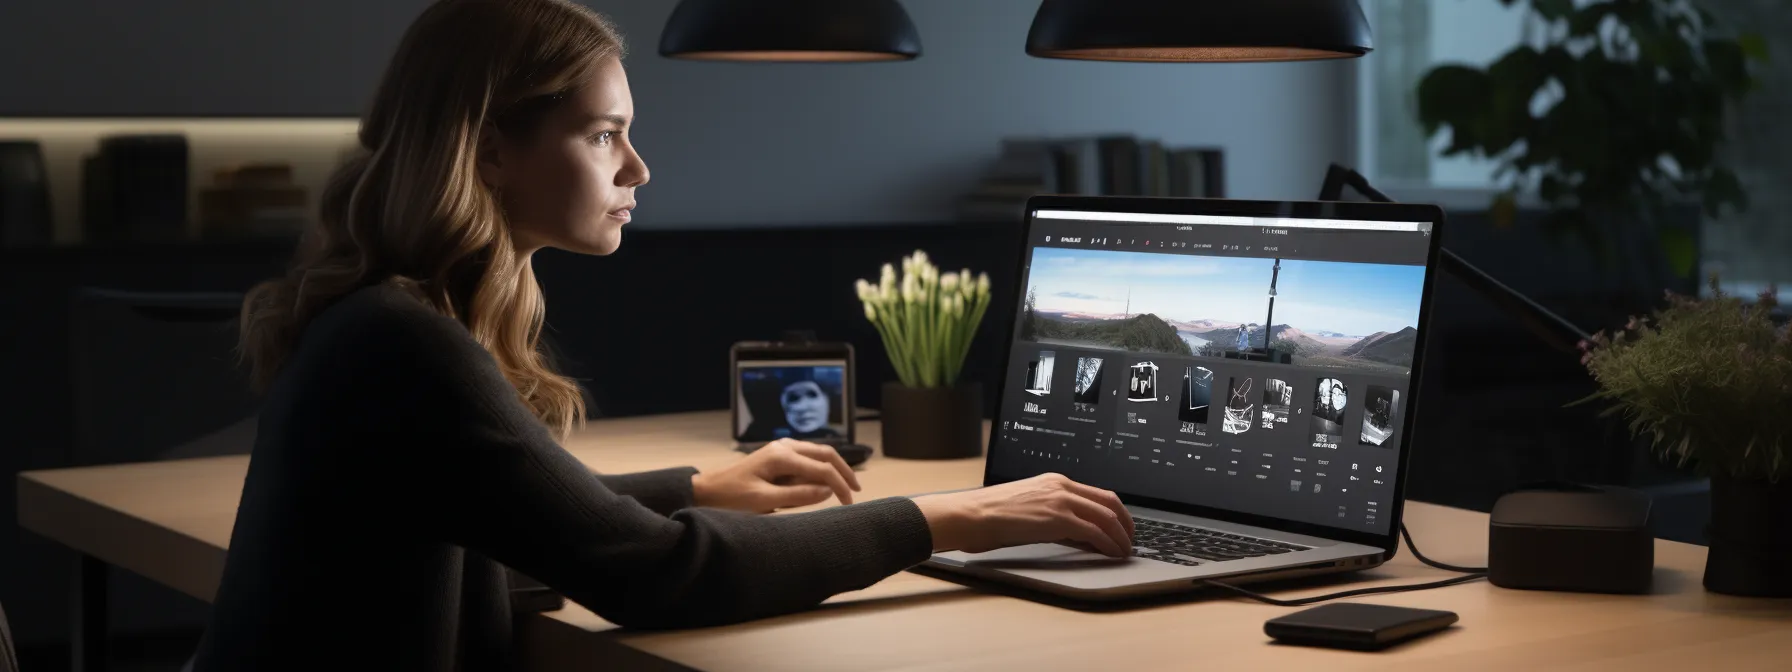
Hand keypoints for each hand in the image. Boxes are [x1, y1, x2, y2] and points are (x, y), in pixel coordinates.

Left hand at [691, 439, 861, 512]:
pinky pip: (806, 458)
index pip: (822, 469)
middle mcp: (784, 446)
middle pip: (826, 453)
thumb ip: (797, 496)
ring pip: (817, 454)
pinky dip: (819, 469)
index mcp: (782, 456)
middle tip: (856, 491)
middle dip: (843, 471)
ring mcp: (781, 448)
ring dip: (832, 469)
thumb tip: (828, 491)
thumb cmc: (731, 498)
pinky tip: (821, 484)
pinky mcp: (777, 455)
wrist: (706, 490)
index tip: (849, 503)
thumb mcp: (764, 501)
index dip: (840, 486)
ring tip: (843, 488)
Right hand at [912, 473, 1133, 556]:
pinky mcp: (1057, 518)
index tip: (1121, 527)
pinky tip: (1112, 553)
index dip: (1115, 512)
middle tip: (1130, 539)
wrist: (971, 514)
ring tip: (1124, 550)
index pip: (1097, 494)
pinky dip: (1108, 543)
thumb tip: (1078, 534)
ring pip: (1106, 516)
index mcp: (1054, 481)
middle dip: (1125, 522)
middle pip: (1109, 501)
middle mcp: (1061, 486)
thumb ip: (1056, 517)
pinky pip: (1093, 531)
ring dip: (1120, 536)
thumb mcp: (1029, 510)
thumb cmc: (990, 515)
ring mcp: (1060, 500)